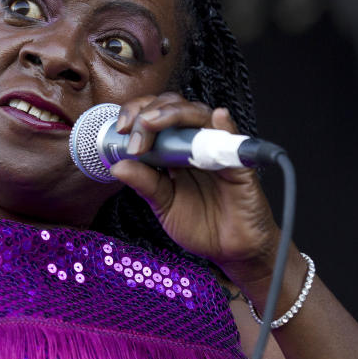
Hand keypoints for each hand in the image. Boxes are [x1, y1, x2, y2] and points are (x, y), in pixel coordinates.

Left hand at [109, 92, 280, 277]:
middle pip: (174, 107)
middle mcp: (195, 144)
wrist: (230, 252)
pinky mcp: (239, 166)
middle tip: (134, 130)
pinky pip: (235, 141)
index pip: (155, 115)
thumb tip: (118, 166)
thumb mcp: (163, 204)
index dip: (136, 112)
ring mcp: (218, 151)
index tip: (120, 128)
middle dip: (149, 112)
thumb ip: (144, 183)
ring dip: (173, 114)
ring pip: (199, 115)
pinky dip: (226, 126)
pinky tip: (217, 118)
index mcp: (175, 150)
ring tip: (152, 122)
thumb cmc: (201, 225)